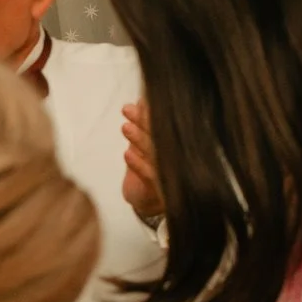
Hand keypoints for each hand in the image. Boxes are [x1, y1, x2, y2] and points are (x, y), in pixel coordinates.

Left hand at [121, 101, 164, 224]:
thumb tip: (141, 99)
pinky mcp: (160, 191)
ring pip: (155, 155)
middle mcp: (177, 159)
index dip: (151, 112)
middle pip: (160, 137)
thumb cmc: (149, 168)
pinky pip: (149, 177)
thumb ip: (145, 124)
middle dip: (143, 121)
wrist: (148, 202)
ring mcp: (170, 175)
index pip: (166, 125)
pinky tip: (127, 154)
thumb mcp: (146, 143)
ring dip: (139, 140)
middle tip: (127, 109)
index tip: (139, 99)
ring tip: (125, 127)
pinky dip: (138, 165)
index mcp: (176, 146)